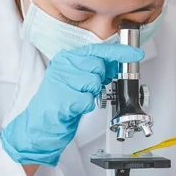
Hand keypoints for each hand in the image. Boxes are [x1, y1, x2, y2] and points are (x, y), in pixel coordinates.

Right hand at [0, 44, 143, 166]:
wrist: (39, 125)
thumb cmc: (60, 101)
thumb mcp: (78, 79)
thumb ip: (96, 70)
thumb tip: (116, 64)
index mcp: (68, 58)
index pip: (99, 50)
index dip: (120, 52)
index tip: (136, 54)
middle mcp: (62, 65)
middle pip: (98, 67)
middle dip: (98, 81)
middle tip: (83, 89)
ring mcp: (60, 80)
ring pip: (94, 83)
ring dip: (90, 95)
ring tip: (76, 98)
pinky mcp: (61, 97)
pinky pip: (87, 100)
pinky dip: (85, 106)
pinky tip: (73, 106)